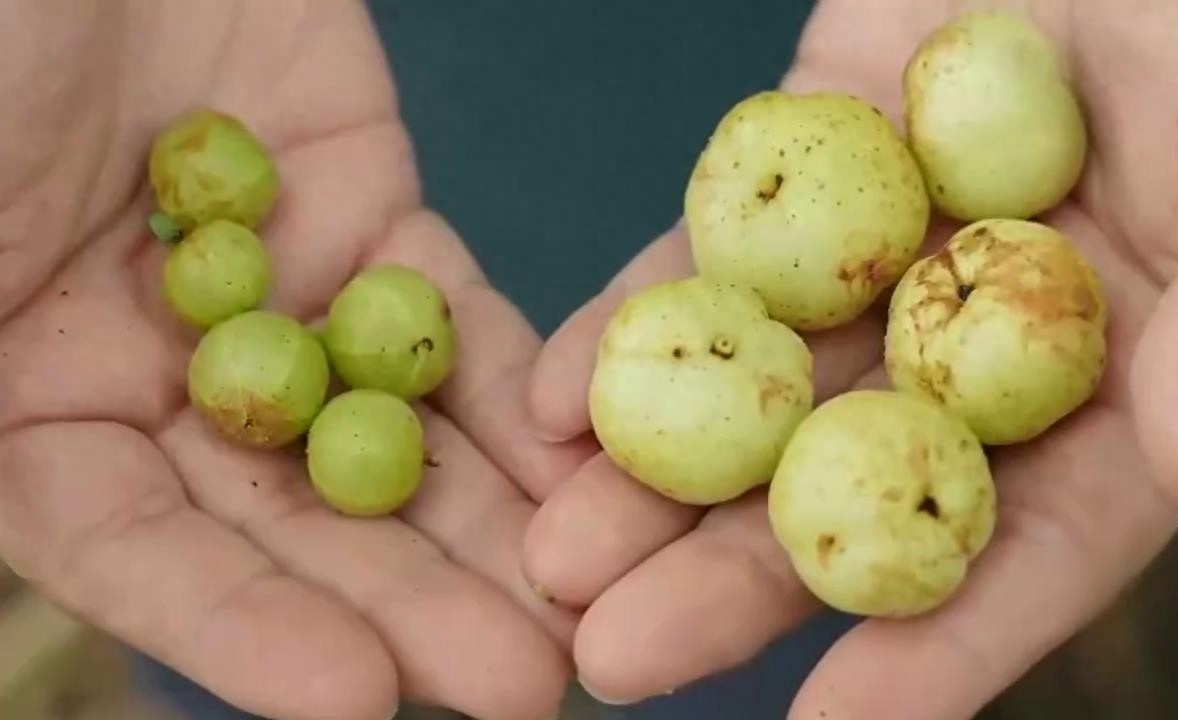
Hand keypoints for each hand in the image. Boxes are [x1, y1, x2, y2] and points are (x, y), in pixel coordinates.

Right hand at [0, 3, 591, 718]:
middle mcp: (162, 375)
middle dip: (410, 601)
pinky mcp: (371, 217)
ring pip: (392, 434)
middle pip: (297, 517)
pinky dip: (516, 394)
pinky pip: (453, 320)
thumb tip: (5, 510)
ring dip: (488, 525)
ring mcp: (278, 298)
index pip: (140, 550)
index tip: (355, 697)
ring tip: (583, 609)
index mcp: (27, 403)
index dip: (242, 629)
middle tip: (529, 684)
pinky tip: (584, 470)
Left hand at [522, 0, 1177, 715]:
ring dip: (650, 473)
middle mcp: (978, 337)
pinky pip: (712, 245)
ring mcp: (886, 246)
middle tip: (614, 660)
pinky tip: (550, 398)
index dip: (942, 642)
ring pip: (758, 384)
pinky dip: (635, 319)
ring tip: (546, 557)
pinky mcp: (811, 148)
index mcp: (1118, 381)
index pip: (1026, 545)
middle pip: (851, 483)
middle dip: (731, 580)